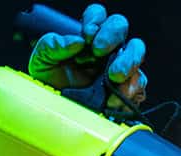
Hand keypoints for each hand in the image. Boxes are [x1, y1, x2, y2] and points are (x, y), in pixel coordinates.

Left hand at [27, 4, 147, 109]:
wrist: (57, 115)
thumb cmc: (50, 85)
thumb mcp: (42, 61)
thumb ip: (52, 45)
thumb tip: (76, 41)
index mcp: (87, 37)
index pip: (98, 15)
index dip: (95, 20)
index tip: (87, 36)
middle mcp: (105, 49)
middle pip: (120, 26)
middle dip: (112, 35)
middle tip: (98, 52)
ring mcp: (119, 68)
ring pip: (136, 52)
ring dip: (128, 61)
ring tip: (113, 76)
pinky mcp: (127, 91)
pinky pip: (139, 84)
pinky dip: (131, 89)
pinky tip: (114, 97)